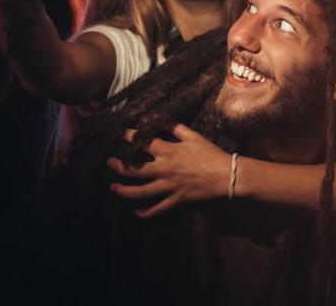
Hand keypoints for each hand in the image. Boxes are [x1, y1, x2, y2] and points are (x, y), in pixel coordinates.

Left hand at [108, 124, 231, 217]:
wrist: (226, 175)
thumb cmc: (211, 154)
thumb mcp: (194, 136)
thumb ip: (176, 128)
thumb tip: (161, 121)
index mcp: (169, 152)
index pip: (143, 143)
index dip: (130, 137)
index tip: (121, 134)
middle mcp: (165, 169)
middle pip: (135, 169)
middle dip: (119, 166)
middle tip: (109, 162)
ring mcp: (170, 186)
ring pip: (142, 192)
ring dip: (125, 190)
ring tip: (113, 188)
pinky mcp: (176, 199)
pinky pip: (159, 208)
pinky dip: (147, 212)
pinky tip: (137, 213)